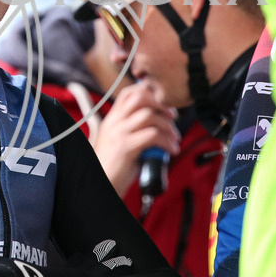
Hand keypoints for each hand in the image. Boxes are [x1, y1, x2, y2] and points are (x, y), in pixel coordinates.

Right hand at [92, 81, 179, 196]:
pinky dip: (167, 142)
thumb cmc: (113, 167)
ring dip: (168, 126)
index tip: (164, 105)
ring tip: (174, 138)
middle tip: (172, 117)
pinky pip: (152, 136)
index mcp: (112, 119)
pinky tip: (171, 150)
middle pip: (140, 98)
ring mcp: (119, 133)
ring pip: (149, 115)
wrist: (101, 184)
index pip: (129, 93)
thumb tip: (160, 126)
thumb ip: (134, 130)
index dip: (149, 93)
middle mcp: (114, 122)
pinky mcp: (126, 147)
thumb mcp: (120, 142)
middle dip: (161, 105)